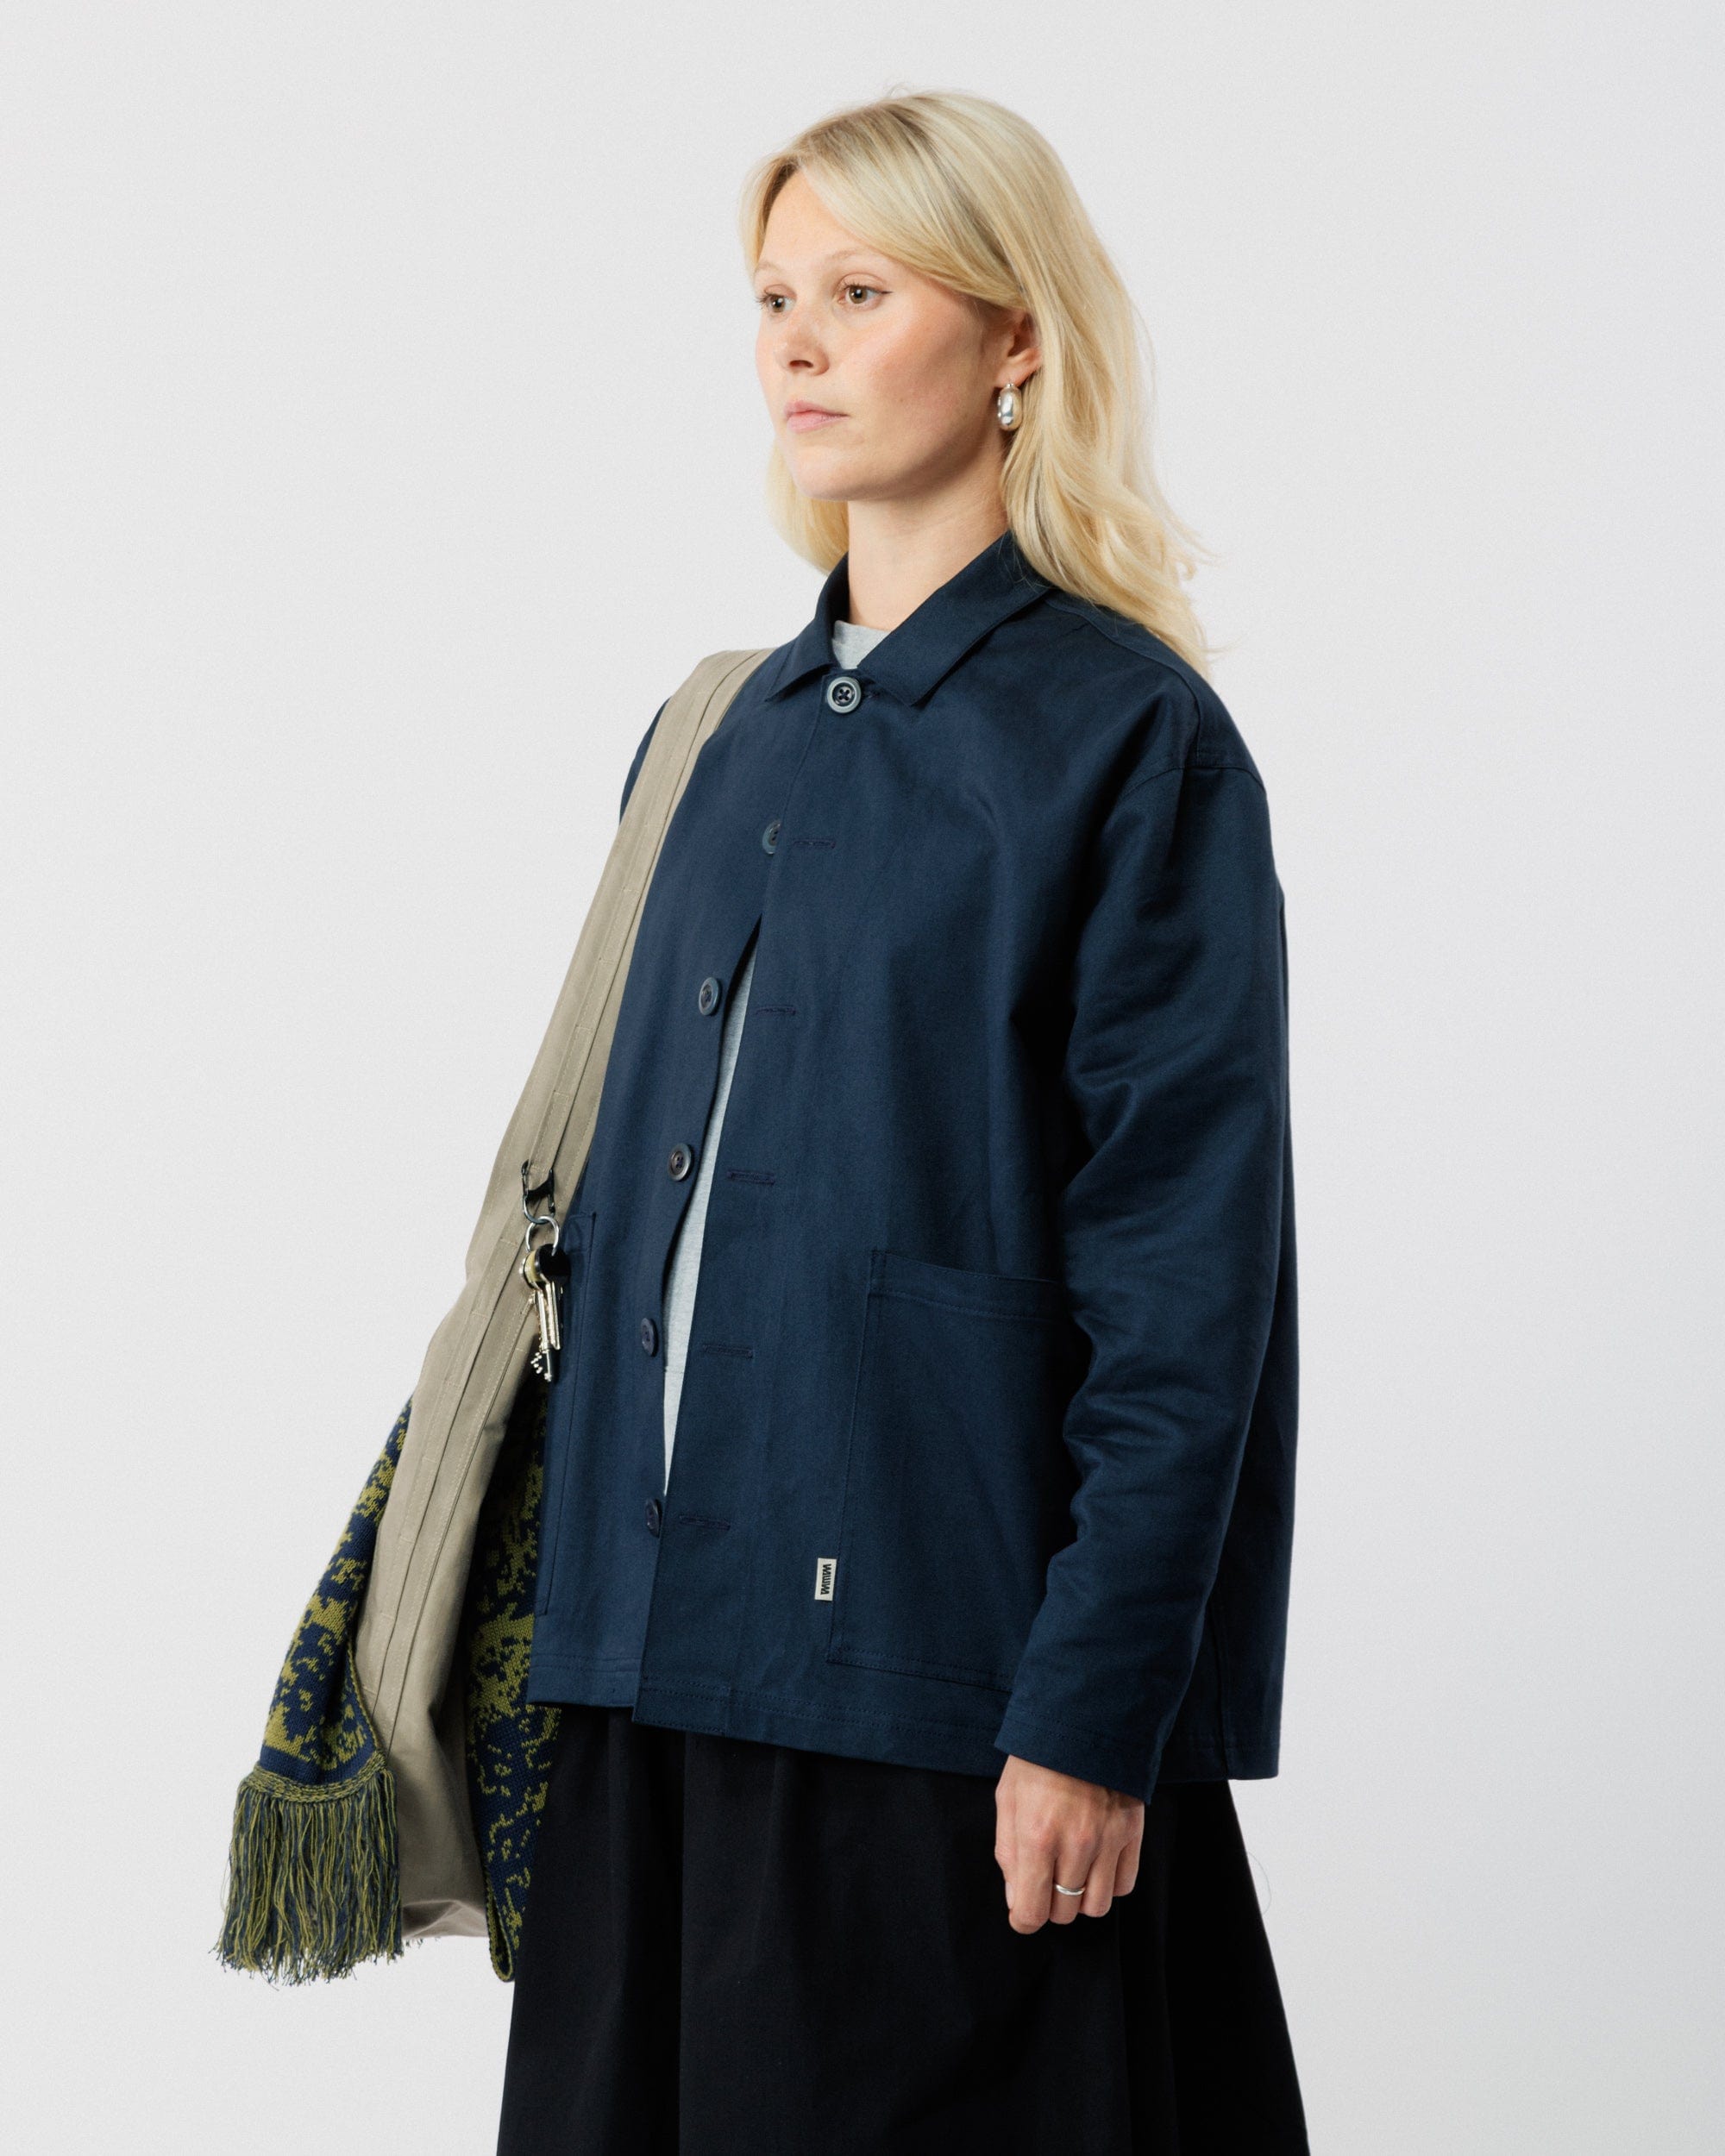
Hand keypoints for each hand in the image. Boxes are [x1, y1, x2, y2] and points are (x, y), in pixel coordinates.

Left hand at [994, 1753, 1143, 1932]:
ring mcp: (1108, 1841)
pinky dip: (1108, 1883)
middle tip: (1045, 1880)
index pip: (1032, 1911)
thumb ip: (1008, 1853)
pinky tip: (1096, 1863)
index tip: (1022, 1911)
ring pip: (1096, 1907)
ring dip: (1080, 1898)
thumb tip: (1016, 1898)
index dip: (1023, 1919)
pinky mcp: (1132, 1834)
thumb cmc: (1037, 1759)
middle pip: (1064, 1913)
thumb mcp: (1007, 1799)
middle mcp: (1075, 1846)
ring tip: (1072, 1872)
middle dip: (1049, 1904)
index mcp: (1037, 1837)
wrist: (1084, 1719)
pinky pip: (1124, 1885)